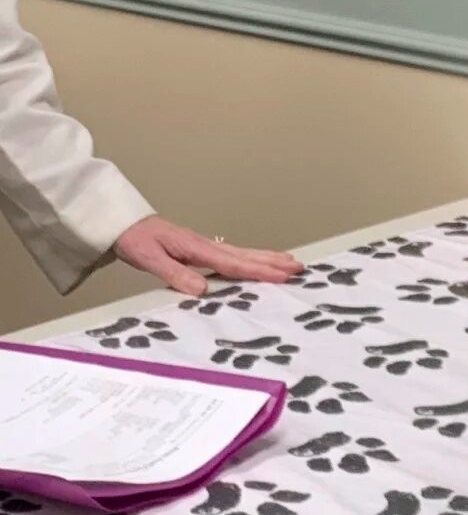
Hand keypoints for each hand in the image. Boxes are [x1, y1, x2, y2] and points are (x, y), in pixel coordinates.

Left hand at [113, 215, 302, 295]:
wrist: (122, 223)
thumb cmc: (135, 240)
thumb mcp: (149, 259)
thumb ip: (175, 274)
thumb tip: (202, 290)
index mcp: (197, 248)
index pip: (233, 263)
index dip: (258, 271)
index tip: (281, 276)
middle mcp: (206, 245)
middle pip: (245, 255)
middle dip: (272, 262)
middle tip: (299, 268)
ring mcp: (204, 246)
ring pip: (242, 253)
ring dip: (266, 258)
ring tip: (289, 262)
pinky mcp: (199, 249)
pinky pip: (231, 255)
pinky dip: (249, 258)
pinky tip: (255, 261)